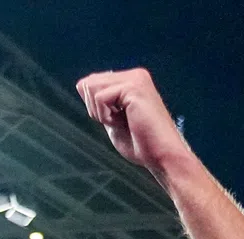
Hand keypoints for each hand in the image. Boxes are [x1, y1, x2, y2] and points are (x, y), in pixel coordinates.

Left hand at [75, 68, 193, 177]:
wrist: (162, 157)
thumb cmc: (142, 145)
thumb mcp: (112, 119)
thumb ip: (100, 103)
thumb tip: (81, 85)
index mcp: (132, 81)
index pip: (94, 81)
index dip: (94, 106)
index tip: (116, 121)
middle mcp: (135, 75)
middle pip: (89, 82)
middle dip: (95, 109)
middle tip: (117, 123)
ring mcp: (136, 79)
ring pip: (92, 87)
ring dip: (100, 112)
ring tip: (121, 123)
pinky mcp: (134, 88)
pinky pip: (100, 97)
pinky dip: (105, 116)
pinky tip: (122, 123)